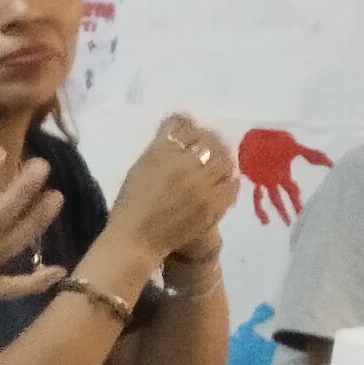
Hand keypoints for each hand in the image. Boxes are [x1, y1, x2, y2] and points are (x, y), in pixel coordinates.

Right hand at [109, 114, 241, 267]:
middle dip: (210, 140)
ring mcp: (202, 185)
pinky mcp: (213, 204)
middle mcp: (184, 164)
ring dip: (223, 159)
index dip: (189, 127)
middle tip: (209, 146)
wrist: (136, 239)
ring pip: (224, 161)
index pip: (184, 127)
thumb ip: (160, 146)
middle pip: (209, 141)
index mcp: (161, 152)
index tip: (191, 131)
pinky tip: (223, 182)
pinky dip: (229, 180)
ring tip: (218, 163)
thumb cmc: (132, 204)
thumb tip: (178, 125)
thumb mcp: (141, 167)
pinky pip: (231, 185)